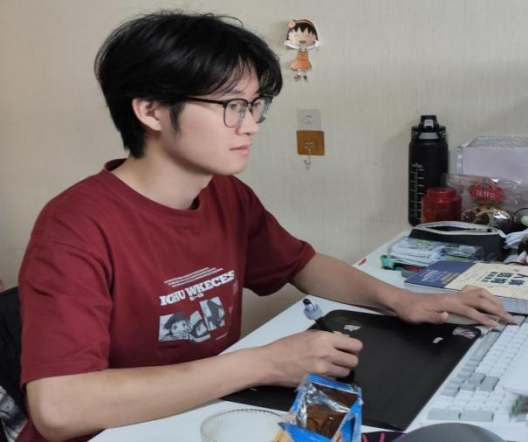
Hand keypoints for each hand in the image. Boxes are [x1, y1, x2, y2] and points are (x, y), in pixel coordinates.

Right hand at [259, 330, 361, 386]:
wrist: (271, 362)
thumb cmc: (286, 346)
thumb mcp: (307, 335)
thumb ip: (326, 337)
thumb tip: (341, 340)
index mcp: (324, 338)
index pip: (355, 345)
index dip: (354, 348)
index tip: (349, 349)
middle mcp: (327, 353)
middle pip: (354, 361)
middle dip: (349, 359)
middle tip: (341, 358)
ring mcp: (323, 369)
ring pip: (346, 372)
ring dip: (341, 370)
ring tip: (330, 366)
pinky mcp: (318, 381)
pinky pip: (334, 380)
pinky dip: (331, 377)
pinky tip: (322, 373)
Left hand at [391, 286, 515, 326]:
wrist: (401, 300)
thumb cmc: (410, 311)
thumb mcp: (418, 317)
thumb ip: (434, 317)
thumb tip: (447, 316)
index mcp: (447, 303)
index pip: (470, 311)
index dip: (484, 318)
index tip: (496, 326)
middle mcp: (453, 296)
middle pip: (480, 300)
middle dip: (497, 309)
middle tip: (511, 319)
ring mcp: (453, 294)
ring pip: (478, 292)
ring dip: (493, 300)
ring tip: (504, 310)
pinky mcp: (452, 296)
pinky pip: (472, 291)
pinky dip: (483, 294)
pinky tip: (487, 300)